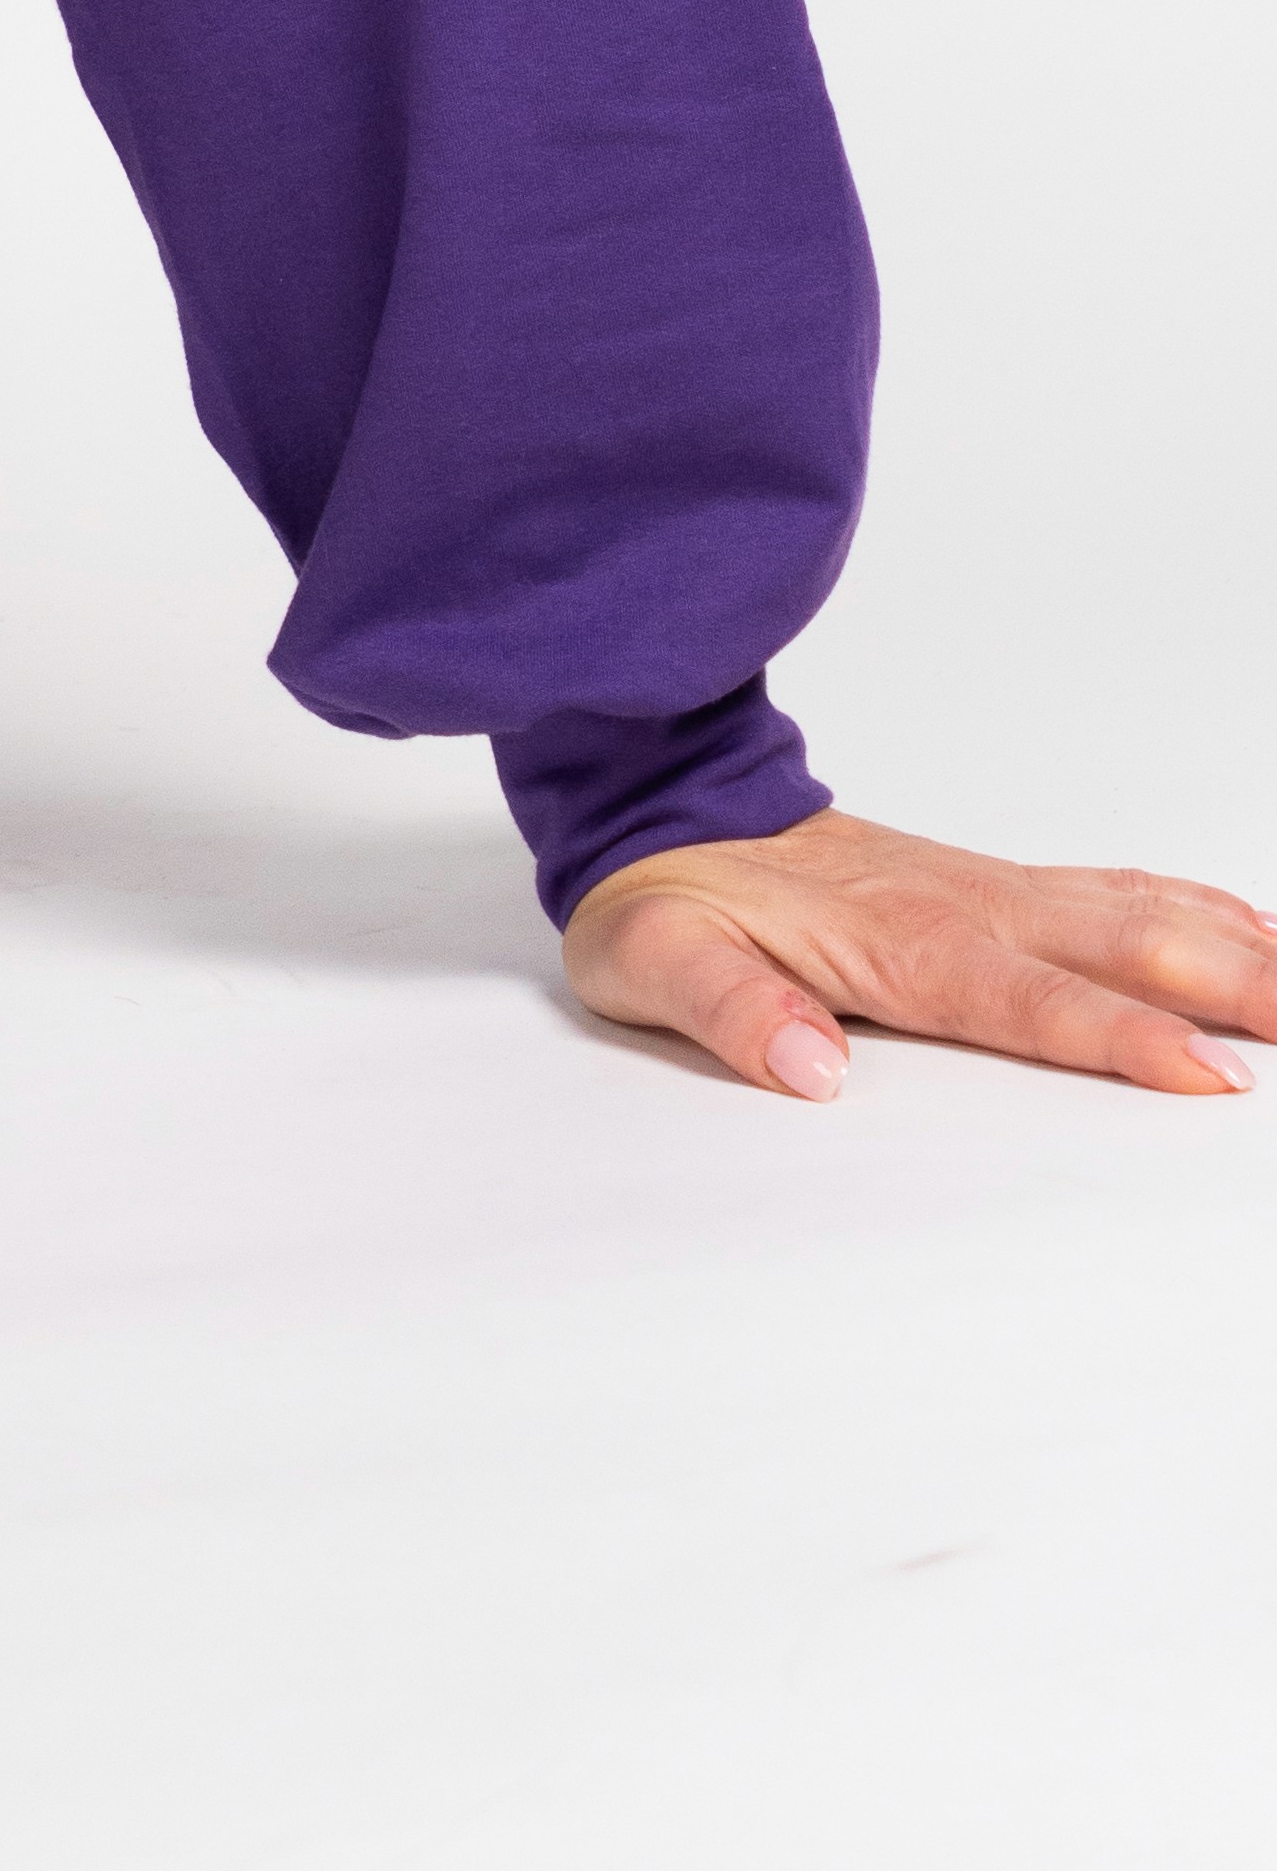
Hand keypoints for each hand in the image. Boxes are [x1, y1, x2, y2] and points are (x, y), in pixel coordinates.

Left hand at [566, 805, 1276, 1102]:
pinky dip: (1197, 905)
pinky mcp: (991, 883)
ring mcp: (986, 887)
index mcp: (899, 941)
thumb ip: (730, 1011)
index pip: (1032, 999)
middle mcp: (965, 906)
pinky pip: (1114, 888)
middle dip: (1233, 989)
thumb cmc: (661, 892)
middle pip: (1123, 946)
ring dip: (1236, 946)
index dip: (1122, 1037)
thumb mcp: (654, 961)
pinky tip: (1250, 929)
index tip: (1210, 1073)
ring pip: (1137, 909)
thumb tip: (807, 1066)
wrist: (654, 797)